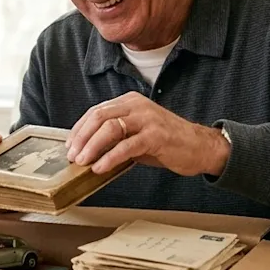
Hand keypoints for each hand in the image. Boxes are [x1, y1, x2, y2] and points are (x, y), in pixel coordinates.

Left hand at [66, 92, 230, 176]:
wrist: (200, 147)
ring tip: (83, 162)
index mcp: (130, 102)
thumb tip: (87, 149)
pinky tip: (100, 167)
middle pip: (99, 117)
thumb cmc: (167, 142)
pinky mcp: (157, 135)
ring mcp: (148, 119)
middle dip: (81, 137)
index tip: (69, 145)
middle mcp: (138, 105)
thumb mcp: (136, 134)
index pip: (96, 111)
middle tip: (72, 155)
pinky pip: (127, 145)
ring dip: (92, 147)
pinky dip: (110, 157)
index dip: (79, 129)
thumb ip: (115, 136)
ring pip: (110, 128)